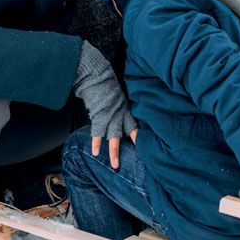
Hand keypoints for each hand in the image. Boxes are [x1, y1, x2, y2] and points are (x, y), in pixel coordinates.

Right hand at [73, 41, 136, 168]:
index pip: (135, 122)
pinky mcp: (98, 115)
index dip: (139, 133)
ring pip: (113, 137)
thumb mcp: (116, 90)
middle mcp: (120, 112)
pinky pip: (97, 132)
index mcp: (125, 106)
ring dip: (113, 151)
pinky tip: (94, 152)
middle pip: (128, 131)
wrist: (95, 74)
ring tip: (115, 165)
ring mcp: (109, 115)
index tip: (145, 143)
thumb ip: (118, 100)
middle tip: (139, 158)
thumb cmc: (104, 80)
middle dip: (132, 145)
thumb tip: (118, 103)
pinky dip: (95, 142)